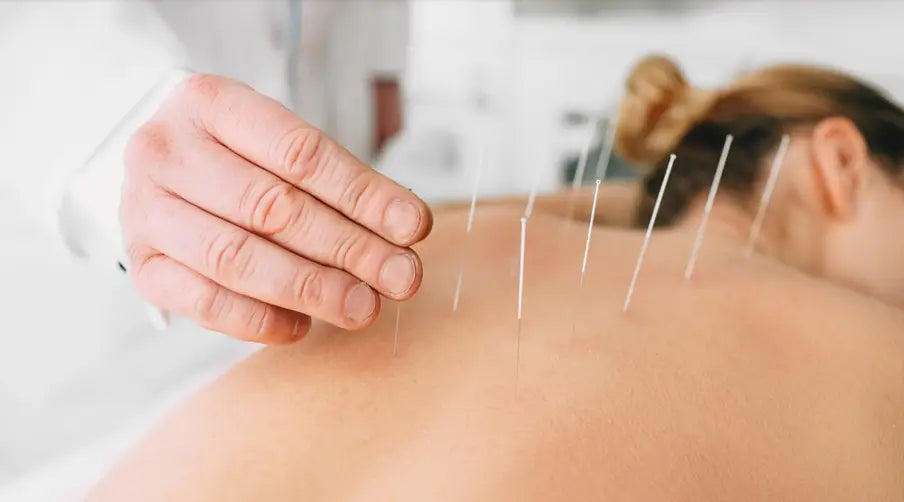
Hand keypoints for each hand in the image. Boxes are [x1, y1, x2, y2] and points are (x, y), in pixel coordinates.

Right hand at [121, 74, 431, 343]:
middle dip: (348, 248)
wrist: (162, 166)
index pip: (299, 153)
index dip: (362, 194)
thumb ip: (337, 181)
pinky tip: (303, 326)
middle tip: (401, 276)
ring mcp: (144, 210)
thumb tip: (404, 230)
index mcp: (209, 102)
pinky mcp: (141, 265)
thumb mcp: (279, 140)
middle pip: (272, 208)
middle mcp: (166, 152)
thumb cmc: (238, 153)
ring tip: (364, 306)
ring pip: (237, 259)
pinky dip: (260, 320)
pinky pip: (203, 303)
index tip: (412, 227)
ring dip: (311, 289)